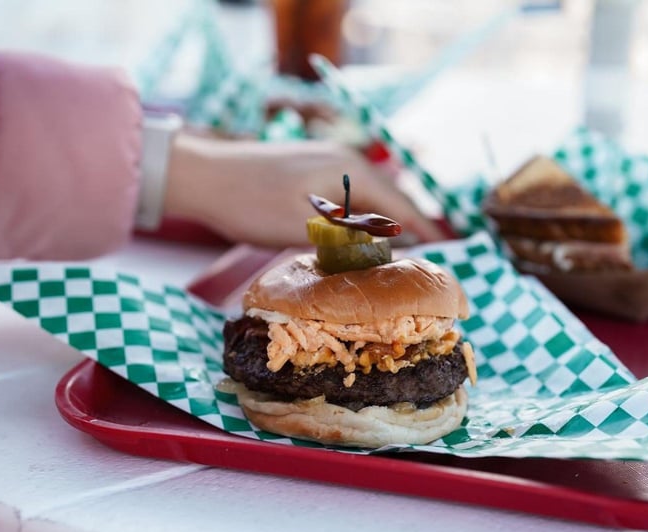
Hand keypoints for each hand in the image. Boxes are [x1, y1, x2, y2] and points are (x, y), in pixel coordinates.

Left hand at [162, 133, 446, 247]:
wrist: (202, 176)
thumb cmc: (251, 203)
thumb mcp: (302, 229)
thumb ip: (346, 239)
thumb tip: (385, 251)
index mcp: (348, 170)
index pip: (399, 204)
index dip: (422, 229)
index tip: (444, 249)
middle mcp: (342, 160)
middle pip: (385, 199)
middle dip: (404, 226)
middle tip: (423, 255)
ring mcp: (322, 162)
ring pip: (364, 197)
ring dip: (378, 223)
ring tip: (394, 249)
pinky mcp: (305, 170)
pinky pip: (344, 195)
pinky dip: (355, 216)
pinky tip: (353, 233)